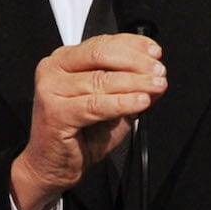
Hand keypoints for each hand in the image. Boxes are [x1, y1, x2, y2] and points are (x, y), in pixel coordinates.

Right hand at [10, 33, 166, 209]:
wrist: (53, 166)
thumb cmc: (80, 134)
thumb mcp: (112, 105)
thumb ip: (130, 87)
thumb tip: (155, 75)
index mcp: (65, 60)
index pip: (102, 43)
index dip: (133, 45)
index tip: (155, 52)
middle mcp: (54, 69)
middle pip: (101, 55)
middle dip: (136, 62)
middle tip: (159, 72)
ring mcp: (51, 90)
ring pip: (102, 80)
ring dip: (135, 82)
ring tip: (156, 86)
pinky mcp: (55, 113)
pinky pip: (96, 105)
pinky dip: (123, 102)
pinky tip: (141, 102)